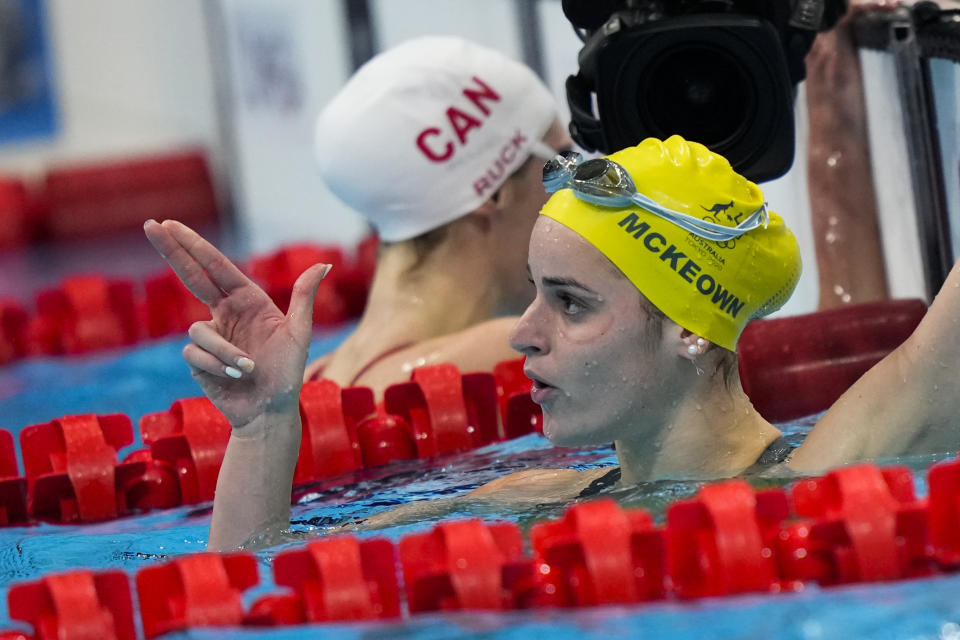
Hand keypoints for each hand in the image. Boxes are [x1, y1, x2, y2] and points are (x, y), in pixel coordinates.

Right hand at [144, 219, 330, 429]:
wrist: (270, 412)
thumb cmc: (288, 374)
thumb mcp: (299, 334)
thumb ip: (304, 297)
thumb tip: (325, 264)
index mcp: (248, 301)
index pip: (216, 267)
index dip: (194, 245)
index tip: (171, 223)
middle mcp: (226, 313)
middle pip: (192, 276)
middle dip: (172, 250)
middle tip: (150, 224)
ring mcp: (210, 336)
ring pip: (199, 331)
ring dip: (225, 352)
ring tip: (248, 369)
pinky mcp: (198, 360)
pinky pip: (196, 354)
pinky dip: (218, 365)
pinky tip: (235, 378)